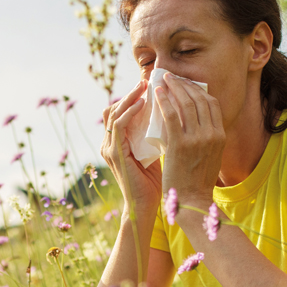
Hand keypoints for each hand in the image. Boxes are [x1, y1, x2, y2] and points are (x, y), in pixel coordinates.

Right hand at [101, 79, 162, 217]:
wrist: (148, 207)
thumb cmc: (157, 182)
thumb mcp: (158, 152)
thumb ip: (160, 135)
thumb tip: (177, 116)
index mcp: (118, 143)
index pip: (121, 112)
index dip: (134, 97)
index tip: (153, 86)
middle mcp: (109, 143)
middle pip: (114, 108)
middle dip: (131, 92)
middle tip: (149, 80)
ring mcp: (109, 148)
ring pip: (114, 112)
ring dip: (130, 97)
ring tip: (146, 86)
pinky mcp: (113, 154)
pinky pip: (118, 125)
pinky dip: (129, 111)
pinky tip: (143, 103)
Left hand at [154, 75, 225, 208]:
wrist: (191, 201)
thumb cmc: (197, 181)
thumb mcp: (210, 156)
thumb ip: (206, 138)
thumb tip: (192, 121)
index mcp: (221, 136)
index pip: (212, 104)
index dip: (198, 90)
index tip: (186, 84)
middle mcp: (211, 135)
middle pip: (199, 100)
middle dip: (185, 85)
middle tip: (172, 77)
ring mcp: (196, 139)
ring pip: (186, 104)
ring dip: (174, 88)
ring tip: (163, 80)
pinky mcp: (179, 145)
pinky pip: (171, 116)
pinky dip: (164, 101)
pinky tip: (157, 94)